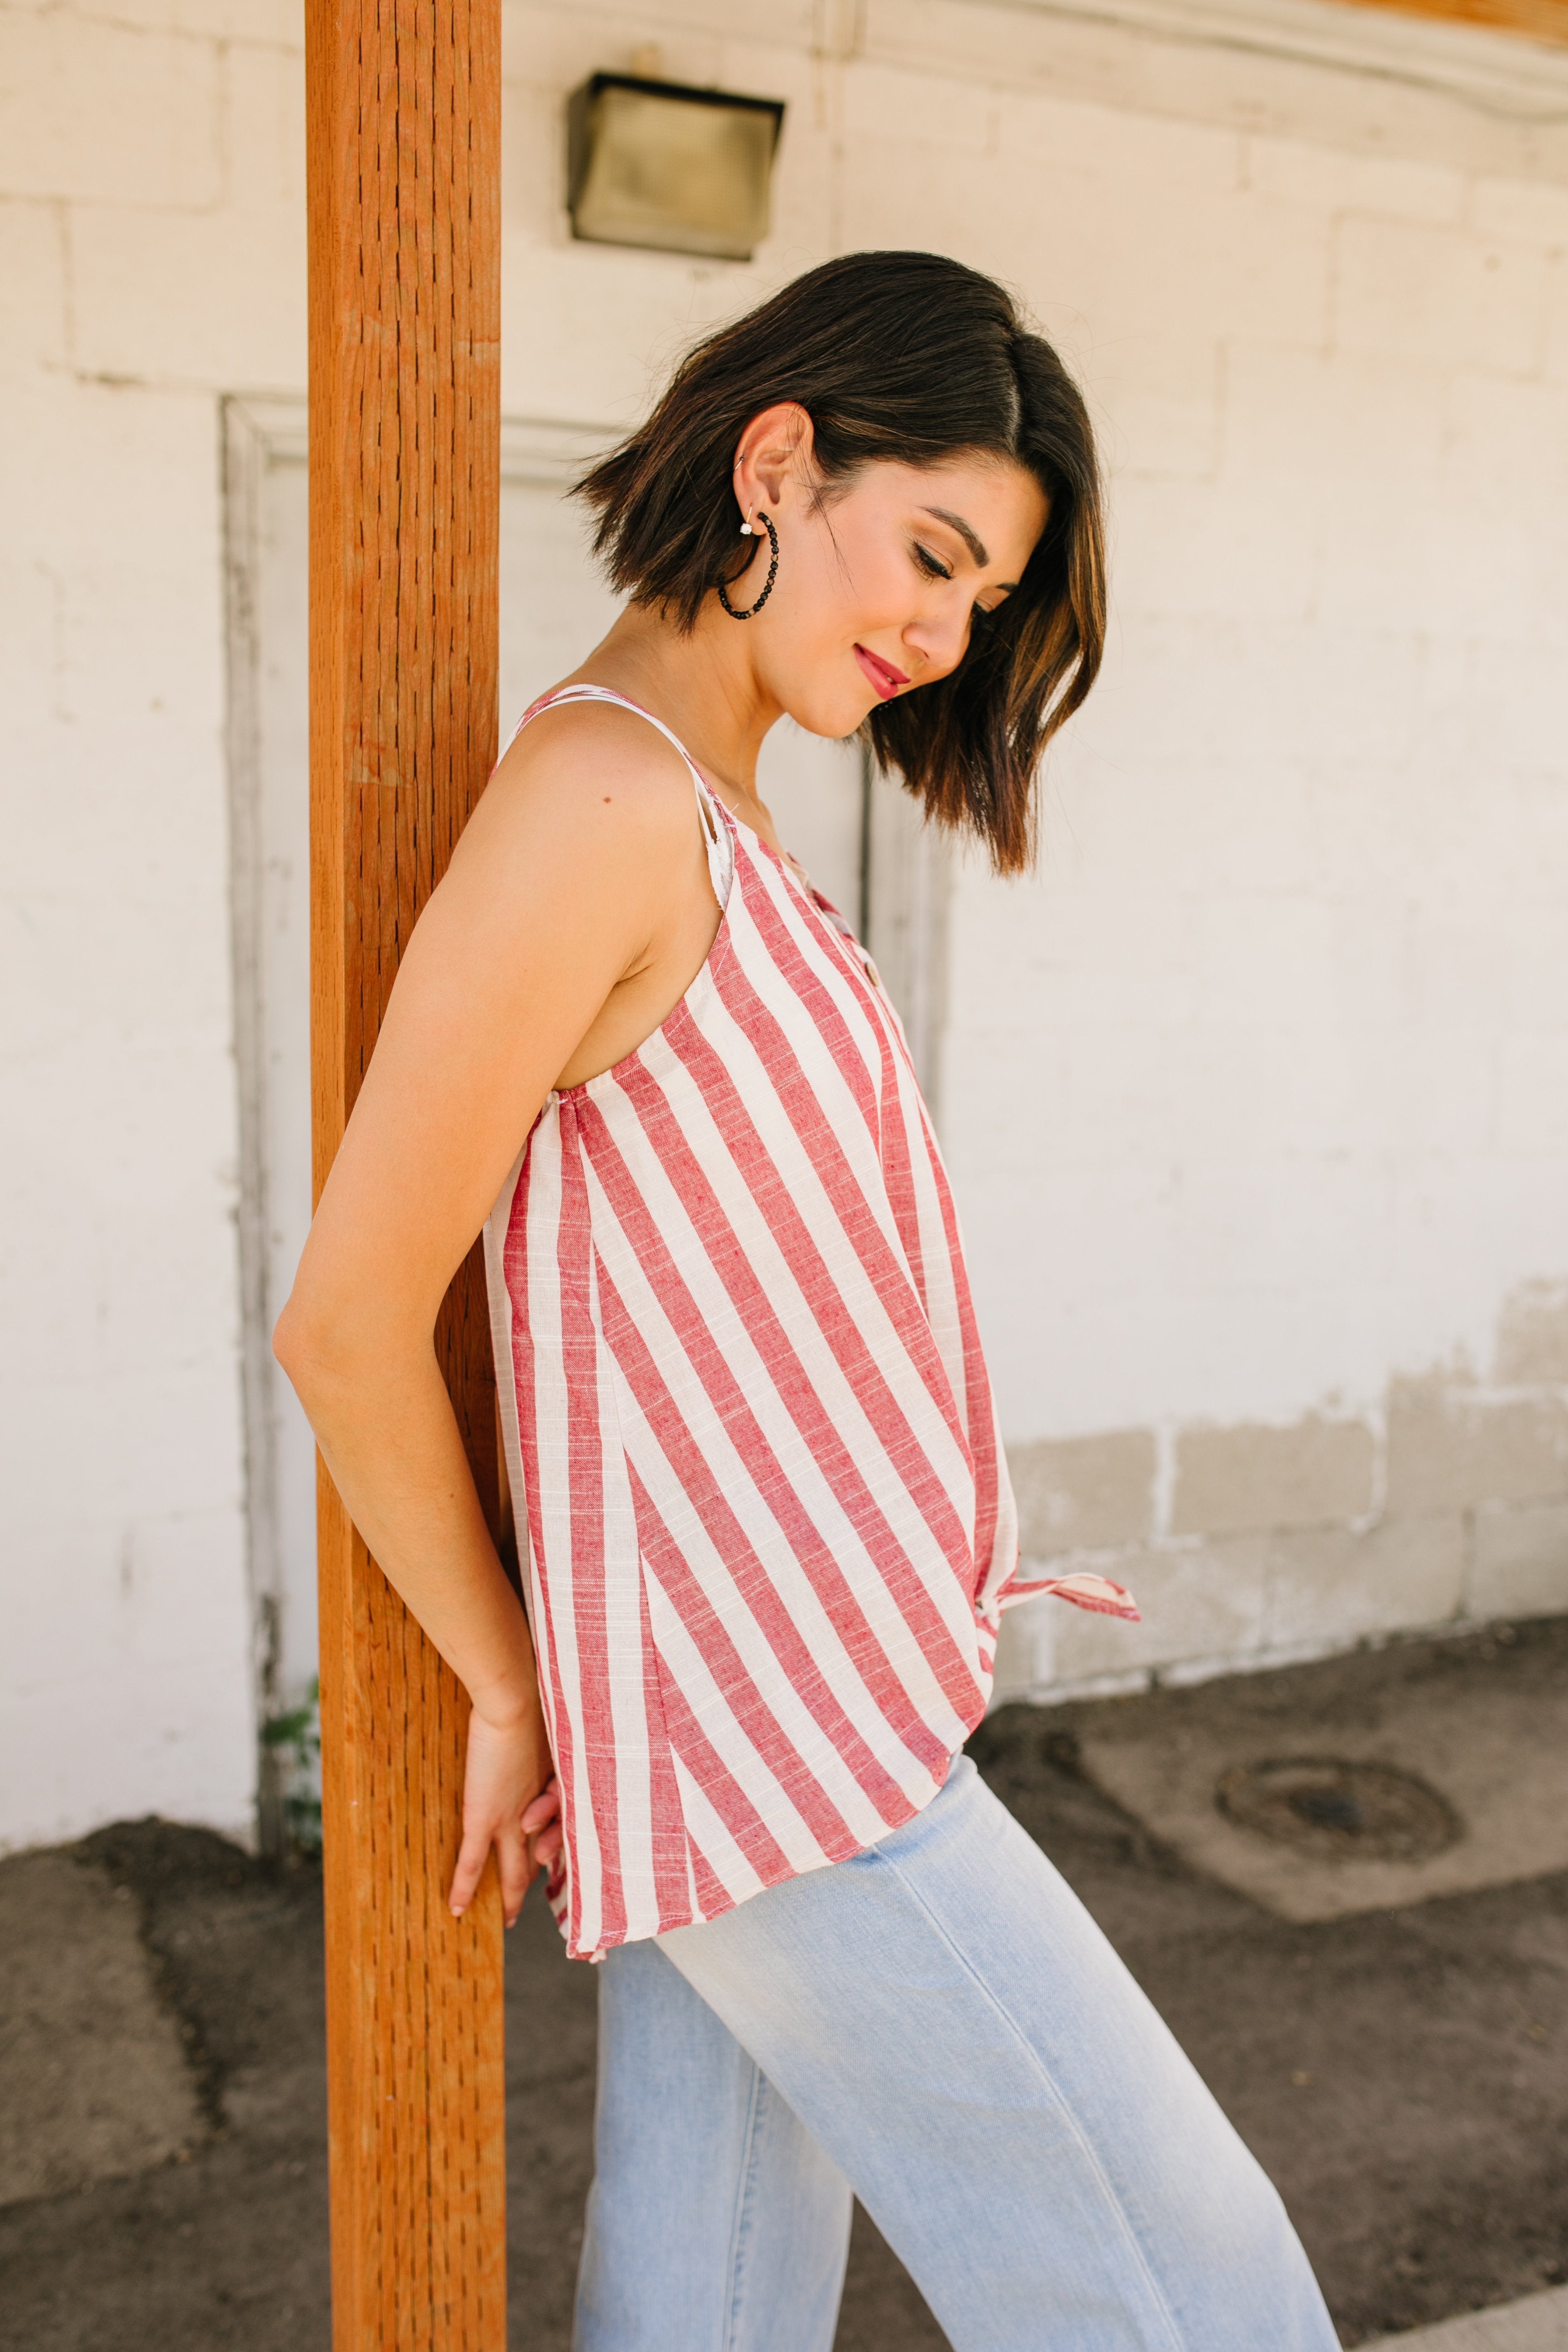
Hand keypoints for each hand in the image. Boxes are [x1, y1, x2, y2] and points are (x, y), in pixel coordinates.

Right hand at [450, 1703, 561, 1927]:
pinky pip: (474, 1863)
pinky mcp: (483, 1817)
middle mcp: (538, 1811)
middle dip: (533, 1885)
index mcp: (556, 1789)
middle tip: (526, 1907)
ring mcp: (511, 1818)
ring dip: (510, 1899)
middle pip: (540, 1858)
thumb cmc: (533, 1703)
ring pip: (514, 1870)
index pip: (558, 1828)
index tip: (548, 1856)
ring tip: (506, 1921)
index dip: (553, 1844)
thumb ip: (548, 1745)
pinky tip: (457, 1908)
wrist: (514, 1702)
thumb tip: (552, 1727)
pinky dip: (465, 1888)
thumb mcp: (551, 1728)